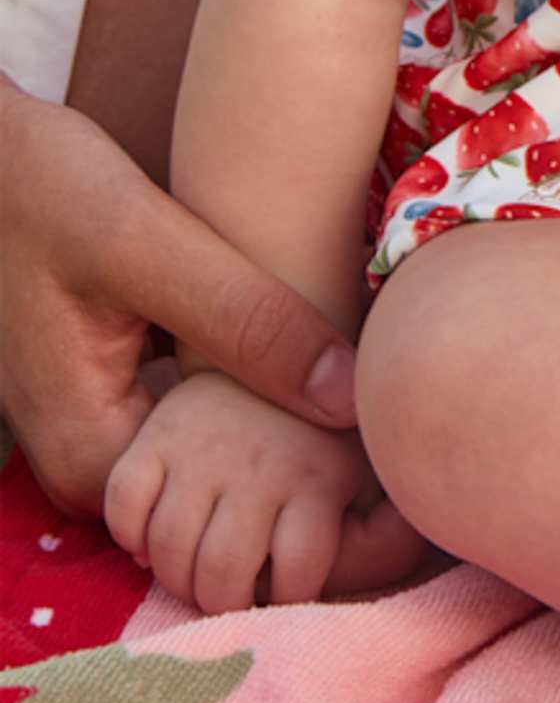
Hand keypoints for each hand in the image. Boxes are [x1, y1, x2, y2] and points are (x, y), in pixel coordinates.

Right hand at [0, 78, 360, 519]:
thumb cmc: (42, 189)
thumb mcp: (148, 246)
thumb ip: (245, 323)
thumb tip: (350, 401)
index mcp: (89, 457)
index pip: (220, 513)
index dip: (303, 480)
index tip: (372, 436)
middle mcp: (86, 462)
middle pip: (219, 487)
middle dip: (294, 450)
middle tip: (374, 400)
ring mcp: (97, 426)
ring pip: (213, 447)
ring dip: (273, 413)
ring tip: (348, 373)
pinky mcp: (112, 387)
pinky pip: (195, 410)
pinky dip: (244, 383)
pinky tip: (297, 345)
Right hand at [103, 371, 424, 612]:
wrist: (283, 318)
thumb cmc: (336, 408)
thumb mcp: (378, 457)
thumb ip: (387, 519)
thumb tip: (405, 542)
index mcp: (317, 475)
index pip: (299, 577)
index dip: (291, 598)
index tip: (288, 587)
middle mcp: (256, 466)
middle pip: (222, 576)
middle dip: (223, 603)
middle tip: (231, 595)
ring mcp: (200, 449)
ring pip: (169, 550)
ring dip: (177, 577)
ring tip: (196, 573)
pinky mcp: (155, 432)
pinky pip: (124, 503)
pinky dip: (131, 529)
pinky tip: (156, 532)